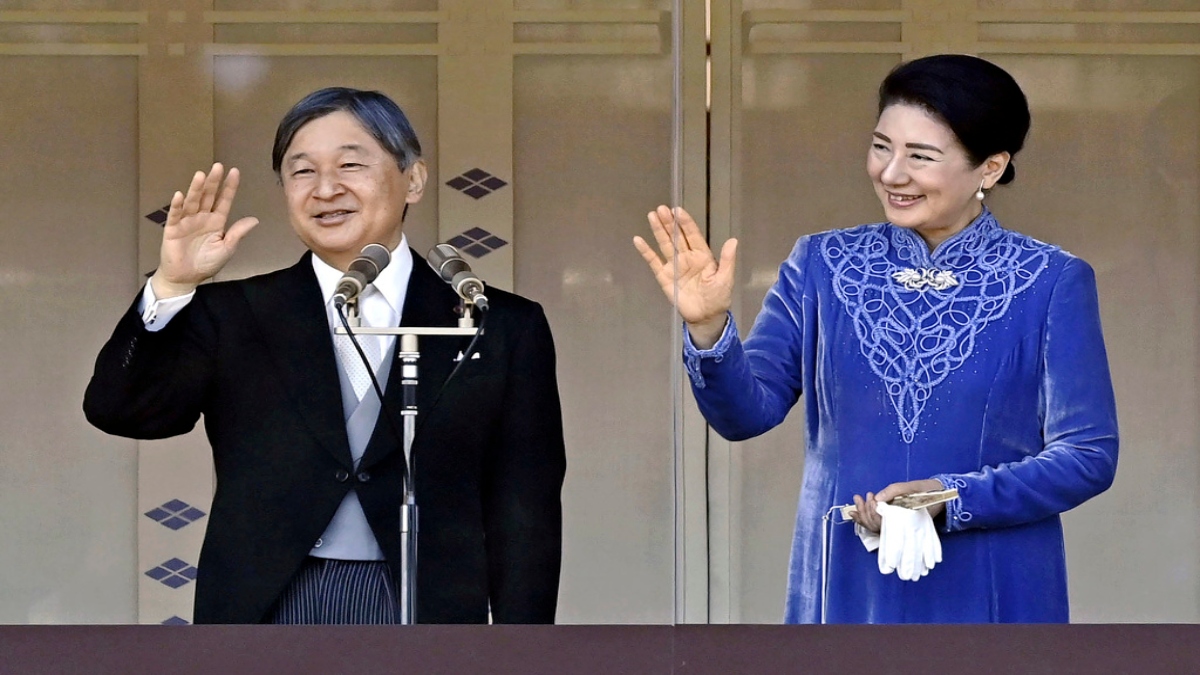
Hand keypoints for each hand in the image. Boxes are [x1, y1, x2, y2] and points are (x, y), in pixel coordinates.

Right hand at [152, 163, 258, 297]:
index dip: (229, 187)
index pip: (224, 200)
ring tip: (201, 175)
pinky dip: (177, 205)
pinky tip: (180, 195)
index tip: (235, 172)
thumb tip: (255, 219)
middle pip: (208, 196)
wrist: (186, 278)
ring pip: (193, 201)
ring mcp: (187, 221)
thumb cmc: (207, 263)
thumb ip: (238, 233)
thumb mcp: (227, 248)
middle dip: (213, 182)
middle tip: (218, 167)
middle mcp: (202, 217)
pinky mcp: (174, 228)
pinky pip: (176, 215)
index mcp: (217, 221)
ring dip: (196, 188)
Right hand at [633, 205, 737, 347]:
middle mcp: (687, 257)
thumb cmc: (718, 297)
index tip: (678, 210)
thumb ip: (727, 260)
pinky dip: (646, 251)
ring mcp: (674, 266)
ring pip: (665, 244)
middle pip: (676, 236)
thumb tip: (733, 240)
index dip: (685, 223)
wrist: (705, 317)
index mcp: (702, 255)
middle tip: (661, 209)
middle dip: (669, 222)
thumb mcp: (725, 278)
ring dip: (658, 231)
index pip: (692, 235)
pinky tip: (638, 240)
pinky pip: (653, 261)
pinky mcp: (664, 277)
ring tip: (652, 216)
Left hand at [850, 478, 944, 533]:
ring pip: (875, 527)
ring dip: (862, 514)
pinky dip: (865, 518)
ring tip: (857, 501)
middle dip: (864, 512)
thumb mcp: (911, 487)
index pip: (882, 522)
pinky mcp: (894, 521)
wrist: (939, 494)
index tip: (871, 498)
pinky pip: (877, 524)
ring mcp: (896, 525)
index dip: (873, 512)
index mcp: (903, 520)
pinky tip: (856, 513)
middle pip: (876, 526)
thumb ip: (895, 490)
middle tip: (860, 498)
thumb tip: (878, 498)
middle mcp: (899, 526)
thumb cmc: (926, 492)